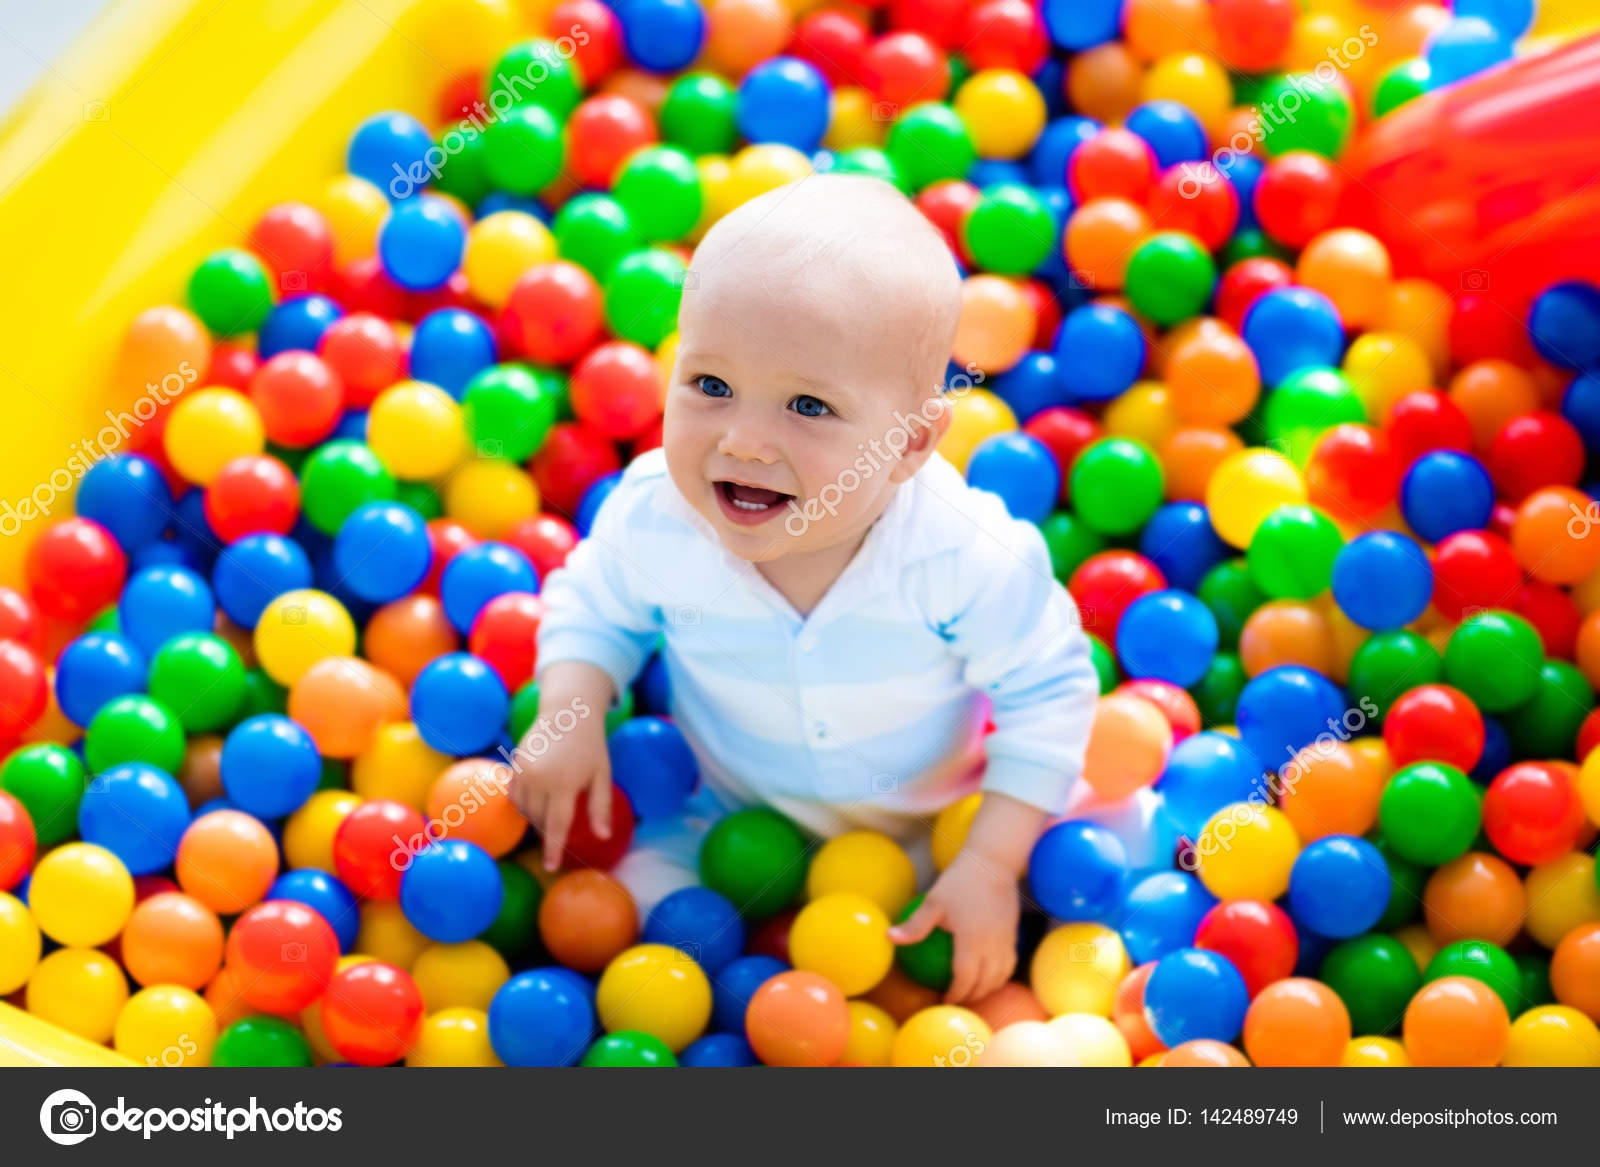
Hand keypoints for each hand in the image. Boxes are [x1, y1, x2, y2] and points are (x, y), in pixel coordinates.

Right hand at [506, 710, 611, 870]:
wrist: (567, 711)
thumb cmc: (591, 745)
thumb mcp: (602, 775)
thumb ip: (601, 807)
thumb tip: (604, 837)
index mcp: (564, 783)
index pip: (556, 825)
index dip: (553, 849)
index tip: (551, 866)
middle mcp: (539, 779)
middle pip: (539, 820)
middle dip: (547, 831)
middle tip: (558, 832)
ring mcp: (523, 771)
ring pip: (523, 809)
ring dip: (534, 818)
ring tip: (549, 813)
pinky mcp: (514, 765)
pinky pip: (513, 794)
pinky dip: (522, 803)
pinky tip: (536, 800)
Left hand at [888, 852, 1019, 1003]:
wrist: (993, 863)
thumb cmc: (960, 881)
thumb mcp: (933, 902)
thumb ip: (915, 925)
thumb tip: (888, 938)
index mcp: (972, 942)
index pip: (965, 979)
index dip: (955, 994)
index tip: (943, 1000)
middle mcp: (992, 947)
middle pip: (984, 984)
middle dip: (970, 997)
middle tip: (954, 1000)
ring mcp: (1006, 942)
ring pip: (999, 977)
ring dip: (986, 989)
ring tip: (970, 991)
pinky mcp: (1013, 935)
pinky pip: (1008, 964)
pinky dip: (998, 975)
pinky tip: (987, 973)